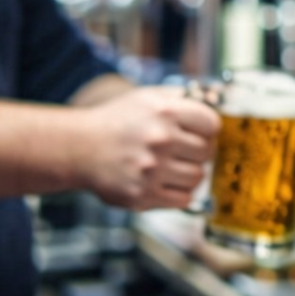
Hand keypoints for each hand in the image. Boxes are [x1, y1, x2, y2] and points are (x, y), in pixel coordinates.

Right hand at [77, 86, 219, 209]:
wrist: (79, 148)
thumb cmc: (117, 121)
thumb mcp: (147, 97)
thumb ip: (181, 97)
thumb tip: (215, 98)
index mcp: (164, 111)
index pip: (212, 124)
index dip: (208, 129)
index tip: (199, 133)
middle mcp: (160, 139)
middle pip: (207, 152)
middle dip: (199, 152)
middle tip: (183, 150)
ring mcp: (152, 170)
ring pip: (198, 177)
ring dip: (190, 173)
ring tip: (172, 166)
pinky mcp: (143, 195)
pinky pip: (184, 198)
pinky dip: (180, 192)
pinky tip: (166, 181)